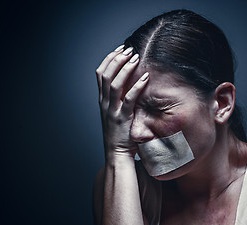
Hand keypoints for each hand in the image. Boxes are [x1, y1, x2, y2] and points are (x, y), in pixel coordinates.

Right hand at [96, 45, 148, 159]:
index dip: (110, 59)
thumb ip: (117, 99)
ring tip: (136, 58)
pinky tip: (145, 77)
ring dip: (125, 68)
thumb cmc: (119, 133)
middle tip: (129, 50)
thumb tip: (129, 83)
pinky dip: (137, 86)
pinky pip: (128, 99)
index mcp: (102, 100)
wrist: (116, 153)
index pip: (100, 73)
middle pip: (106, 75)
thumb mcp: (114, 112)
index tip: (121, 49)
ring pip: (114, 84)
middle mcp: (104, 103)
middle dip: (117, 59)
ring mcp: (112, 110)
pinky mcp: (122, 119)